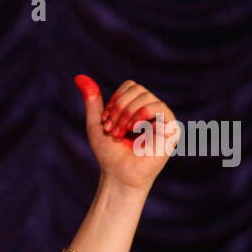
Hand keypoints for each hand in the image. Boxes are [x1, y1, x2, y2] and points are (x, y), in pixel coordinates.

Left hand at [73, 75, 178, 192]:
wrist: (119, 175)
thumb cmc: (109, 154)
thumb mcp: (96, 124)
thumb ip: (92, 101)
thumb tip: (79, 77)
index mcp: (139, 107)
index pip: (130, 86)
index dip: (115, 100)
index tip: (106, 121)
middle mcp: (153, 110)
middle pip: (138, 89)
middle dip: (119, 107)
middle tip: (112, 129)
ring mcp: (163, 118)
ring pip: (146, 97)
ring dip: (127, 114)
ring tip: (120, 133)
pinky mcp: (171, 128)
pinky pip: (159, 107)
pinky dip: (141, 115)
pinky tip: (134, 130)